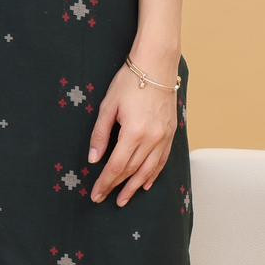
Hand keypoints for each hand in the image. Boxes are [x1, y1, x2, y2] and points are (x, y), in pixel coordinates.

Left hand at [86, 57, 179, 206]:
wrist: (156, 66)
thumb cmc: (129, 82)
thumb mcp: (108, 106)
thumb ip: (100, 134)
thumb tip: (93, 159)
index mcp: (133, 133)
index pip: (116, 166)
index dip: (105, 183)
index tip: (96, 195)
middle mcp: (151, 139)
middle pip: (132, 171)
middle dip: (117, 187)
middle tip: (105, 198)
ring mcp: (164, 137)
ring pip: (148, 170)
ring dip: (135, 186)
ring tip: (124, 199)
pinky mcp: (171, 133)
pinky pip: (162, 160)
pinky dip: (153, 174)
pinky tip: (146, 183)